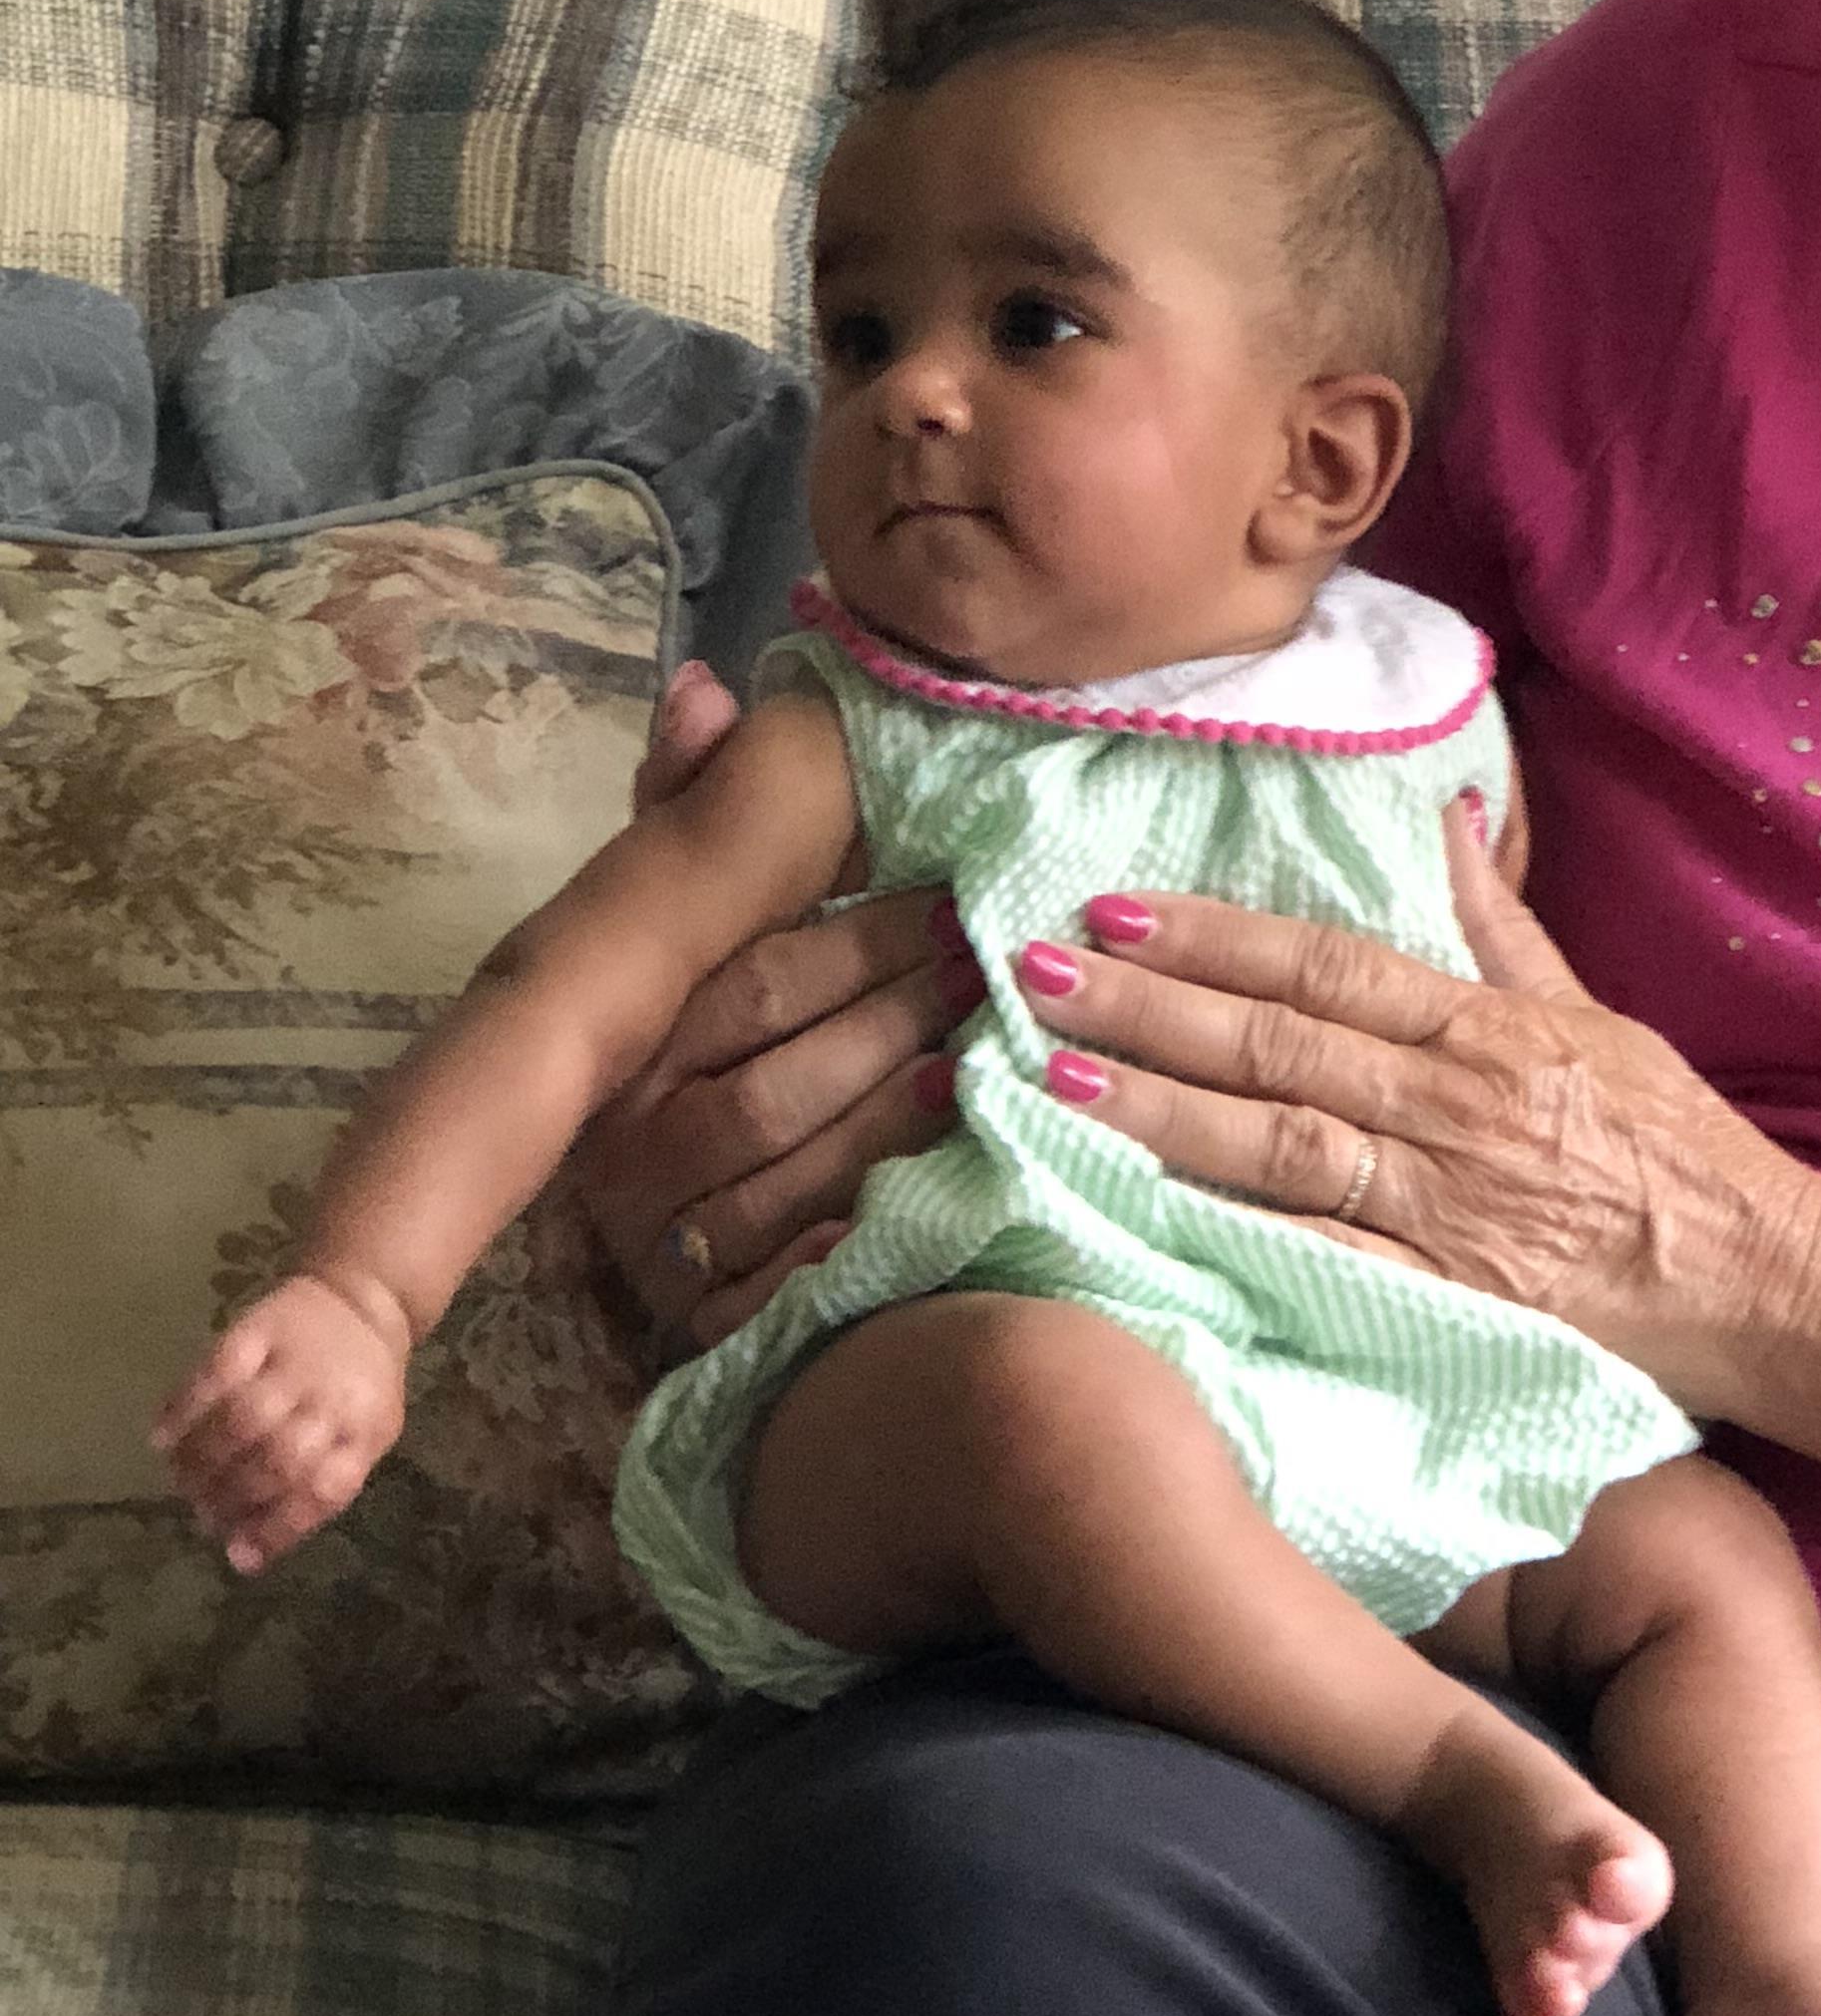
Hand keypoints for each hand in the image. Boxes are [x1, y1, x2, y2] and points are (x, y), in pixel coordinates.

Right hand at [155, 1269, 410, 1571]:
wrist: (366, 1299)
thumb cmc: (357, 1388)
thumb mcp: (359, 1441)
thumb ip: (307, 1500)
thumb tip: (240, 1561)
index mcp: (366, 1432)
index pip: (324, 1492)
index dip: (276, 1529)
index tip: (235, 1552)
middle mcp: (336, 1398)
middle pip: (281, 1459)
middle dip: (233, 1497)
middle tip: (201, 1513)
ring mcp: (298, 1361)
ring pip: (247, 1418)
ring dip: (204, 1460)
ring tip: (180, 1481)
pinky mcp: (261, 1328)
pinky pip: (218, 1370)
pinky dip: (183, 1407)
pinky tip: (160, 1436)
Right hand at [567, 662, 984, 1347]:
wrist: (679, 1225)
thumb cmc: (710, 1043)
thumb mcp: (695, 922)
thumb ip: (697, 810)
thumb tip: (704, 688)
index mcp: (630, 1045)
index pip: (757, 987)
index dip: (864, 944)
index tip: (958, 907)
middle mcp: (629, 1148)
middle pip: (779, 1082)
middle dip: (895, 1022)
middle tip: (996, 976)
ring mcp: (665, 1246)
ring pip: (795, 1177)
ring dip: (895, 1121)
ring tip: (982, 1069)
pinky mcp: (707, 1327)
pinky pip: (793, 1285)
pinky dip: (862, 1240)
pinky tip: (937, 1199)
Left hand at [1013, 802, 1820, 1407]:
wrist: (1761, 1283)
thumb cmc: (1675, 1150)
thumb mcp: (1596, 1015)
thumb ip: (1504, 927)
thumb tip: (1448, 817)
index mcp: (1486, 1029)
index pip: (1324, 965)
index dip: (1211, 935)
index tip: (1113, 911)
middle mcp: (1454, 1105)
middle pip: (1275, 1042)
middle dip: (1144, 1006)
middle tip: (1030, 974)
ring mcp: (1444, 1203)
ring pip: (1275, 1143)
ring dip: (1156, 1108)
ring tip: (1051, 1078)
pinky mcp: (1444, 1294)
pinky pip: (1317, 1256)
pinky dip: (1224, 1231)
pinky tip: (1138, 1208)